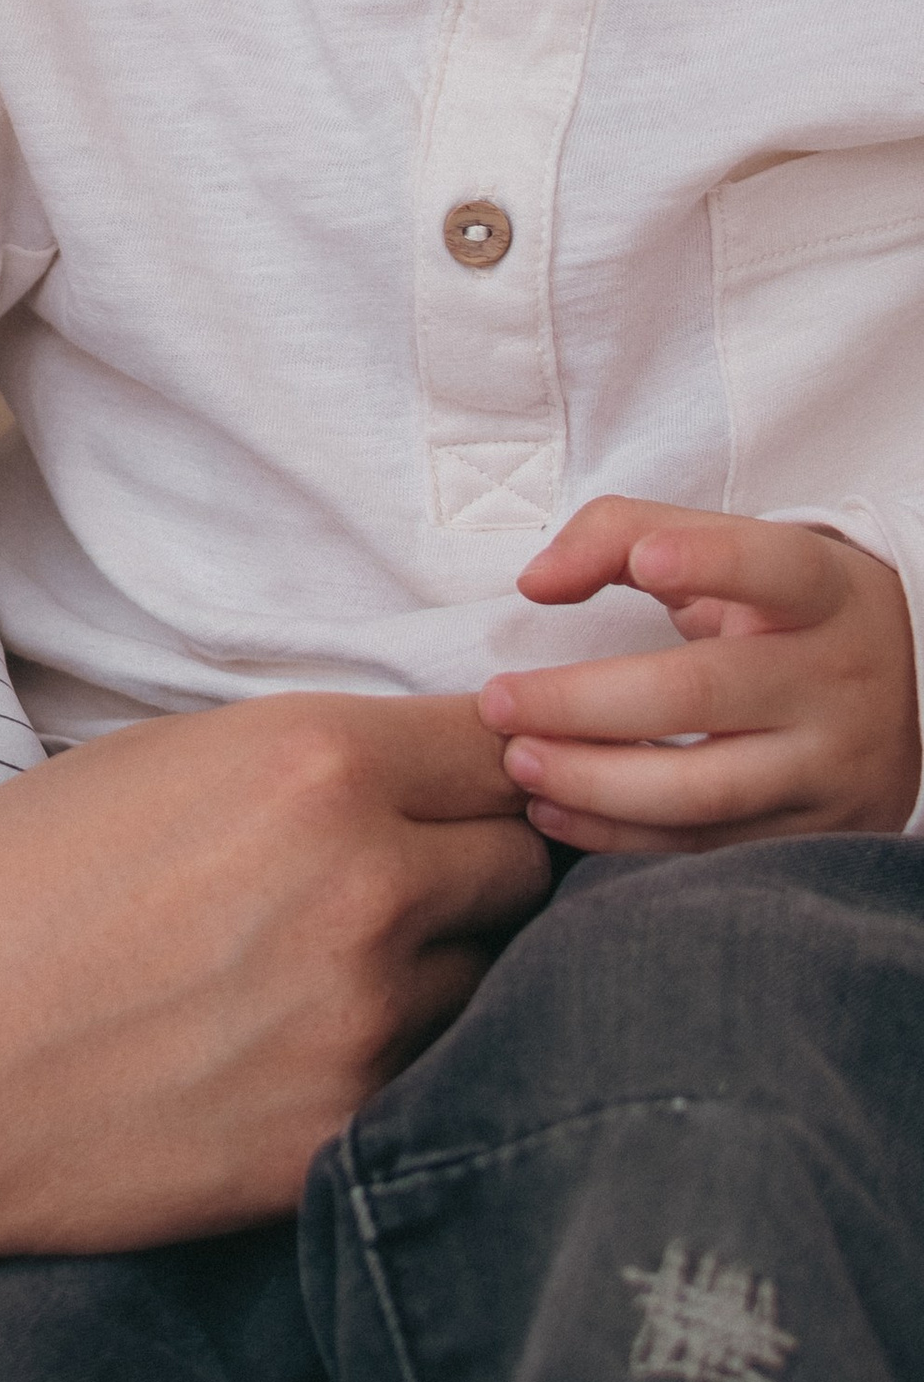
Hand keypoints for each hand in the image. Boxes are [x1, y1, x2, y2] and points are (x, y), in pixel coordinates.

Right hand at [0, 691, 544, 1381]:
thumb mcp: (145, 764)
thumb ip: (298, 762)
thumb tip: (412, 773)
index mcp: (313, 765)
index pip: (499, 745)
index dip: (488, 763)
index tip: (462, 784)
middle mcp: (367, 884)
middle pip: (525, 861)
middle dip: (480, 865)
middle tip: (400, 882)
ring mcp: (366, 1023)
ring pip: (492, 978)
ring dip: (444, 971)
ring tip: (327, 975)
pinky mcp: (345, 1136)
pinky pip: (433, 1079)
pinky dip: (394, 1062)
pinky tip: (296, 1051)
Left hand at [480, 493, 922, 854]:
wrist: (900, 696)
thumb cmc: (779, 610)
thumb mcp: (727, 548)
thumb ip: (621, 535)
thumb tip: (536, 582)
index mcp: (822, 593)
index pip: (774, 568)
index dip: (712, 562)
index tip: (647, 562)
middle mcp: (836, 680)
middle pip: (703, 694)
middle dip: (584, 704)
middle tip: (498, 703)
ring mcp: (831, 768)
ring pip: (703, 790)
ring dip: (594, 783)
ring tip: (519, 762)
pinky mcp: (815, 835)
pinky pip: (705, 847)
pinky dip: (619, 837)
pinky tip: (553, 811)